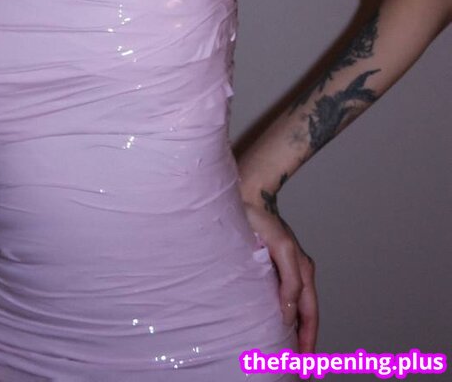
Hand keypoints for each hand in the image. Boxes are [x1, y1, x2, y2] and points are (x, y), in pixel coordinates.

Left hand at [242, 200, 317, 352]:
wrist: (247, 194)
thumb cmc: (261, 218)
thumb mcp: (281, 248)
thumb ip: (290, 281)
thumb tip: (290, 314)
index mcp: (304, 270)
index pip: (310, 313)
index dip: (309, 338)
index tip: (305, 362)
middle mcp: (298, 271)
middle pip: (306, 313)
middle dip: (304, 339)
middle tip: (298, 365)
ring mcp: (286, 267)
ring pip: (295, 306)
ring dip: (294, 328)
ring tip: (288, 350)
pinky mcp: (272, 264)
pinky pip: (282, 295)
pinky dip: (283, 313)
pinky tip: (273, 321)